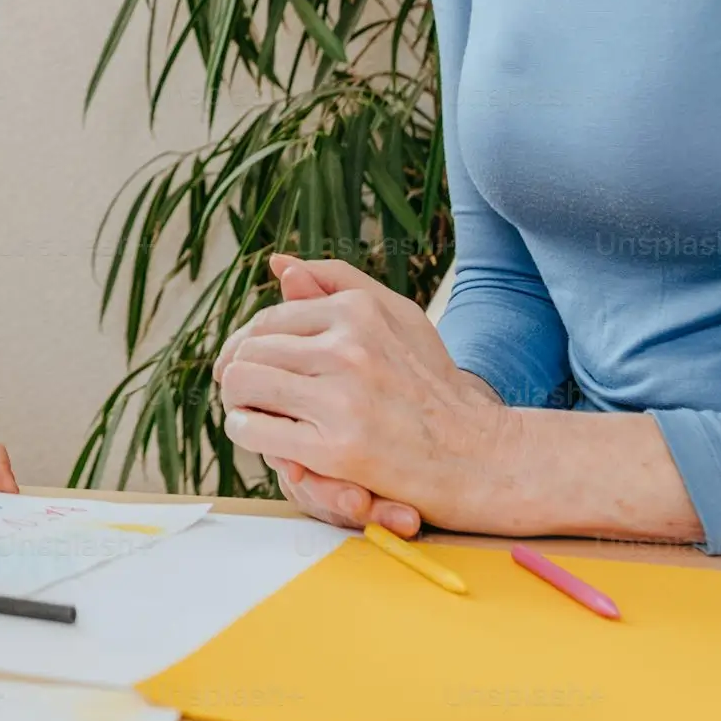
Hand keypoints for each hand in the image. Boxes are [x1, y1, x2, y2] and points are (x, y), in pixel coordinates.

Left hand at [212, 255, 503, 524]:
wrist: (480, 456)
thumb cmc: (434, 386)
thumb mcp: (400, 319)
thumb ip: (339, 284)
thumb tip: (280, 263)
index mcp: (359, 312)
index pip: (268, 320)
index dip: (248, 346)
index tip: (247, 365)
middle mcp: (349, 349)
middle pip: (249, 352)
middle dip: (240, 374)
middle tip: (248, 394)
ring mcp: (343, 399)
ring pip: (243, 386)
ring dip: (239, 403)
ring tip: (255, 413)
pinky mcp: (338, 449)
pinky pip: (255, 431)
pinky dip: (247, 433)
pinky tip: (264, 438)